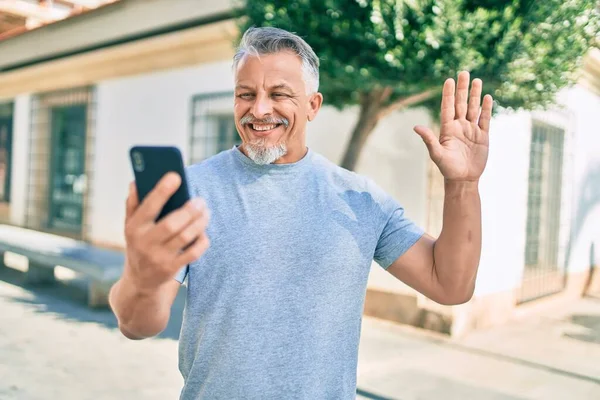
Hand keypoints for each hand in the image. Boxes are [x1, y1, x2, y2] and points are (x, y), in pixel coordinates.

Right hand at [123, 173, 209, 291]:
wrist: (140, 281)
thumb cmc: (139, 244)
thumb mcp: (130, 226)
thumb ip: (133, 204)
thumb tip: (136, 182)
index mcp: (134, 227)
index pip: (148, 207)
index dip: (162, 191)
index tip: (176, 176)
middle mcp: (145, 243)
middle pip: (172, 224)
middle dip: (189, 210)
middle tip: (201, 200)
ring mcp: (159, 258)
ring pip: (185, 237)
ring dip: (199, 223)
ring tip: (206, 212)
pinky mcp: (172, 268)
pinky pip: (193, 253)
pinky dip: (202, 241)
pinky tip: (204, 232)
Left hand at [414, 71, 492, 181]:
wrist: (463, 179)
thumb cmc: (447, 168)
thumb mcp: (437, 154)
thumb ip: (428, 139)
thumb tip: (416, 127)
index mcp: (447, 129)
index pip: (447, 107)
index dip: (448, 94)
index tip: (449, 80)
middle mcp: (459, 126)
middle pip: (461, 104)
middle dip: (462, 89)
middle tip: (464, 72)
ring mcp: (471, 130)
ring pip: (473, 108)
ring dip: (475, 95)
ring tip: (476, 80)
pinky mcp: (483, 136)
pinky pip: (485, 119)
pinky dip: (486, 109)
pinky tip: (487, 97)